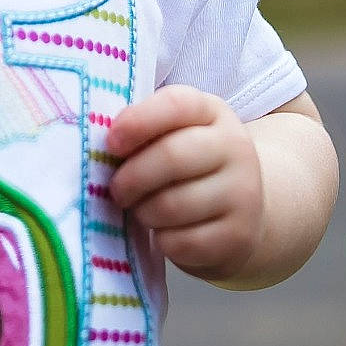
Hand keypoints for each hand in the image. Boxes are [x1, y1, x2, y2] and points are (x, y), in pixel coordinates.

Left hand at [106, 85, 263, 281]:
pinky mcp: (239, 236)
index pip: (176, 104)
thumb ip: (144, 131)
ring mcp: (244, 193)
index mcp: (212, 112)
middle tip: (116, 190)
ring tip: (140, 210)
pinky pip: (182, 241)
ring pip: (173, 204)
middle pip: (172, 157)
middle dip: (132, 177)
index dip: (138, 121)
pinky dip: (162, 240)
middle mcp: (236, 148)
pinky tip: (163, 232)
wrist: (243, 210)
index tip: (111, 143)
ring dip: (143, 211)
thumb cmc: (189, 165)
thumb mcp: (174, 134)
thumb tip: (101, 149)